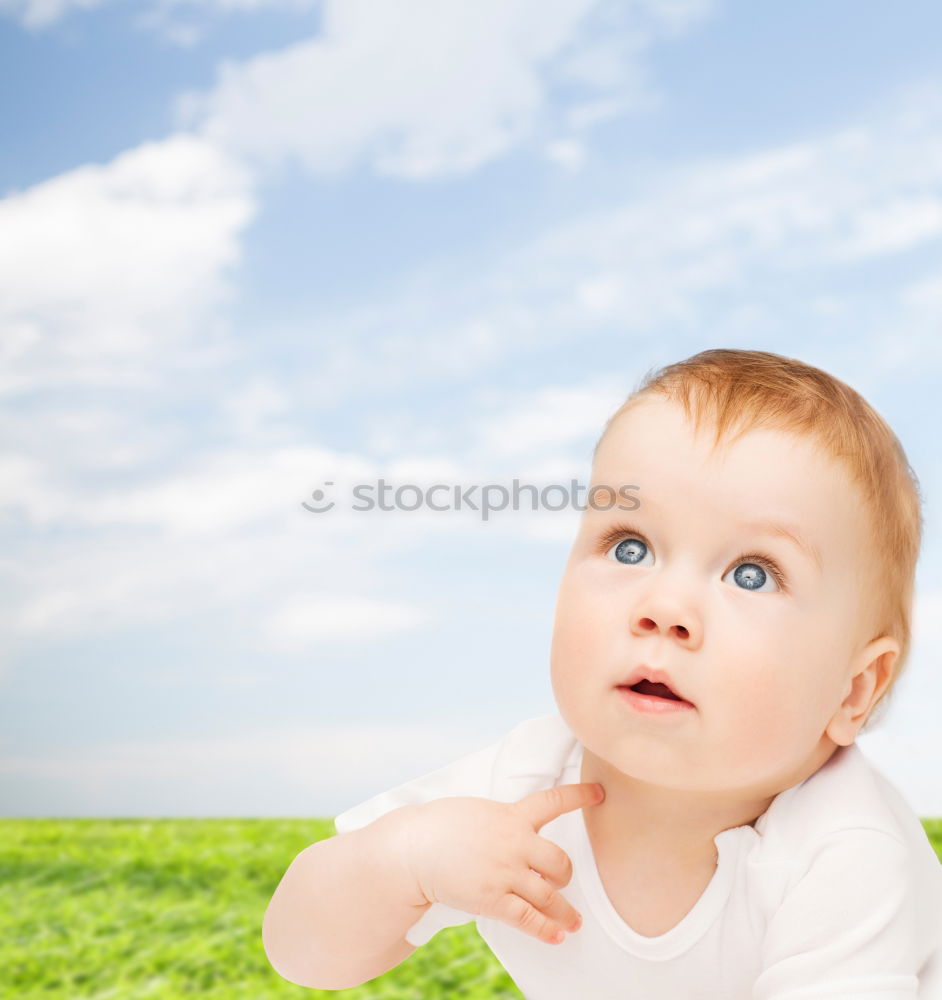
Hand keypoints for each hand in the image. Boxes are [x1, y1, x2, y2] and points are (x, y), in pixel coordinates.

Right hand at [401, 782, 604, 945]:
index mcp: (510, 815)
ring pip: (549, 894)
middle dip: (565, 874)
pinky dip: (546, 930)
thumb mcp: (476, 811)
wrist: (412, 849)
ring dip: (565, 911)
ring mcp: (505, 872)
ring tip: (574, 922)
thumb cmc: (438, 826)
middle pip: (559, 860)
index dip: (580, 796)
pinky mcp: (492, 899)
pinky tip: (557, 937)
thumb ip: (501, 819)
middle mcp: (514, 842)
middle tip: (562, 881)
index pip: (553, 801)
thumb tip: (515, 827)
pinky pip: (528, 918)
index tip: (600, 793)